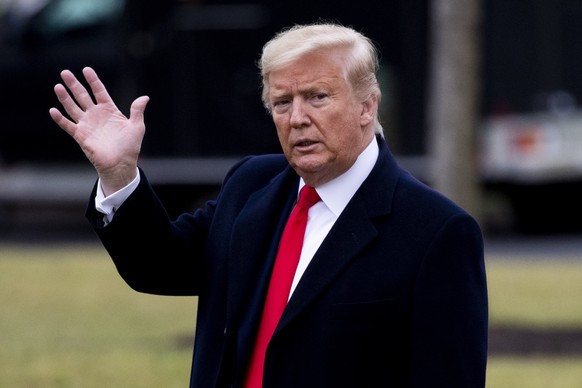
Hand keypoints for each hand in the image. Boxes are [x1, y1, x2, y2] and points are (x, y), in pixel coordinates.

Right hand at [49, 67, 149, 194]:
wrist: (121, 164)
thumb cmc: (130, 146)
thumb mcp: (137, 127)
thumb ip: (137, 111)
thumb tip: (145, 97)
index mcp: (110, 110)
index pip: (99, 91)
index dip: (93, 80)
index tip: (86, 69)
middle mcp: (96, 115)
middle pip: (83, 96)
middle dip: (74, 84)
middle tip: (65, 72)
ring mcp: (87, 125)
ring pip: (73, 107)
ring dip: (65, 97)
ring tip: (58, 86)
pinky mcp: (81, 136)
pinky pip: (68, 125)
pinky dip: (60, 119)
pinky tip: (53, 110)